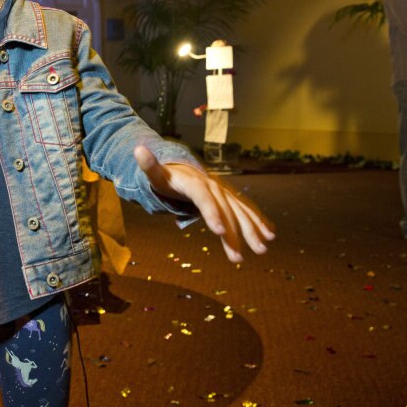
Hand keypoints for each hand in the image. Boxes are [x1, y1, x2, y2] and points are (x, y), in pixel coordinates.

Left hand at [134, 145, 274, 262]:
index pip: (203, 198)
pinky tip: (269, 234)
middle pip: (225, 210)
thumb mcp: (155, 173)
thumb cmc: (166, 176)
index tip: (218, 231)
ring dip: (251, 230)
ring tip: (261, 250)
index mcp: (194, 182)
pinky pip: (245, 210)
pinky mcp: (229, 199)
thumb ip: (148, 165)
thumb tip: (137, 149)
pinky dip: (257, 221)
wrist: (181, 168)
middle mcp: (213, 186)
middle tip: (239, 257)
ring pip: (239, 212)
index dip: (211, 213)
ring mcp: (223, 193)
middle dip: (234, 233)